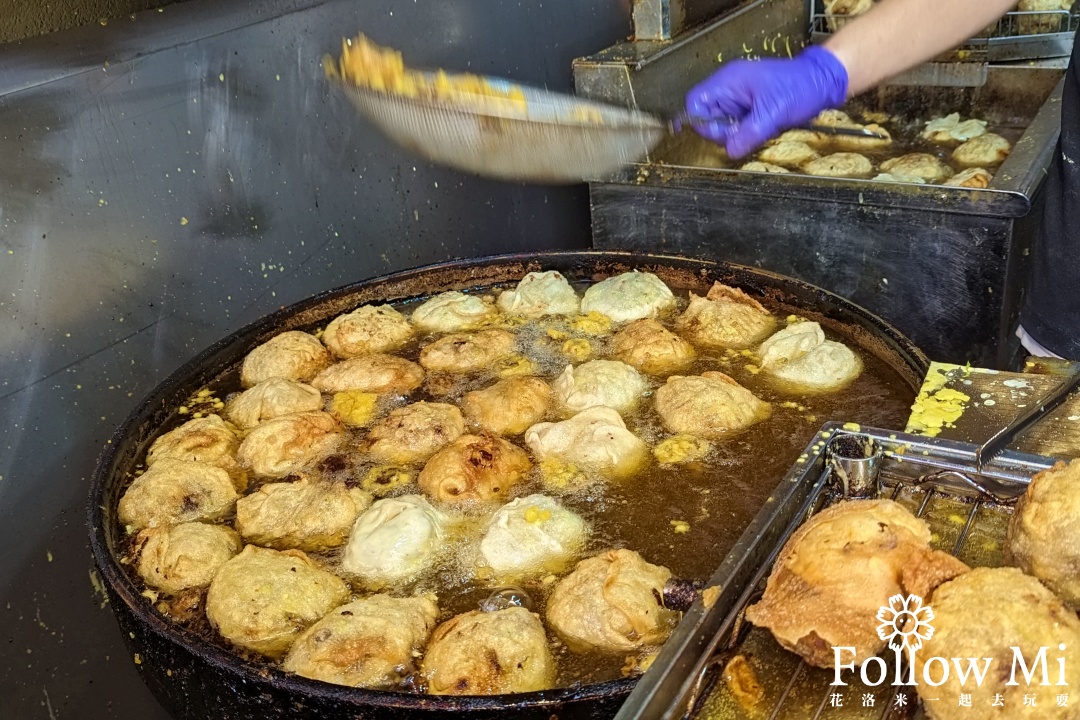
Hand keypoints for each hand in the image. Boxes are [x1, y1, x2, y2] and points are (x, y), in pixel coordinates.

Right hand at [684, 46, 848, 158]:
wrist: (823, 82)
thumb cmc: (800, 86)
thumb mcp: (774, 111)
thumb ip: (749, 132)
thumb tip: (730, 151)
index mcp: (728, 82)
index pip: (696, 102)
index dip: (701, 121)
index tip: (719, 135)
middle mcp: (729, 90)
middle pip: (707, 118)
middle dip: (722, 132)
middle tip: (744, 136)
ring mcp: (739, 101)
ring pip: (723, 126)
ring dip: (736, 135)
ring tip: (759, 131)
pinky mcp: (749, 110)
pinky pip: (737, 128)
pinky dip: (746, 134)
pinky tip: (762, 131)